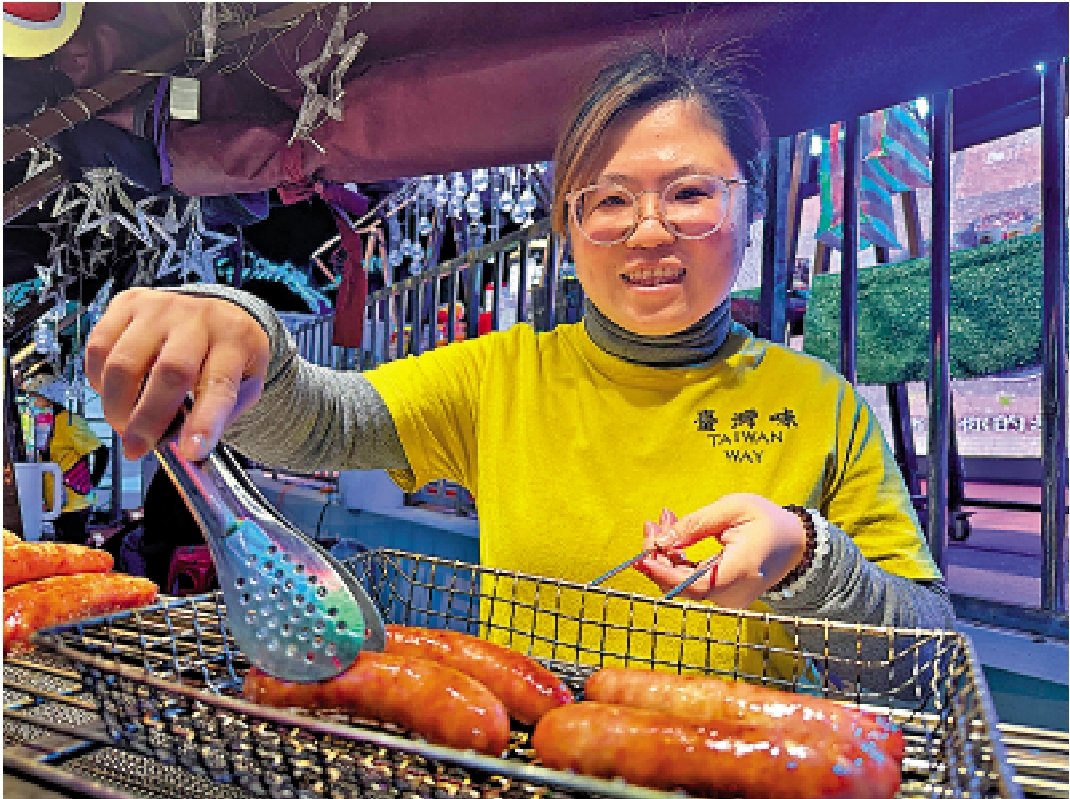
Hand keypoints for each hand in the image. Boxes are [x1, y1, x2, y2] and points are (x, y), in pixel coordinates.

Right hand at [86, 288, 269, 461]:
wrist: (217, 310)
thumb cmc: (230, 354)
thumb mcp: (245, 384)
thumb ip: (220, 417)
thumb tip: (186, 451)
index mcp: (235, 342)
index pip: (220, 385)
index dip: (204, 421)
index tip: (191, 451)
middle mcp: (198, 320)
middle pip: (168, 372)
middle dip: (147, 420)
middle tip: (137, 448)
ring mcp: (161, 308)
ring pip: (124, 362)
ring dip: (117, 405)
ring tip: (124, 423)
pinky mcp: (129, 303)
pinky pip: (99, 346)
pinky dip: (98, 380)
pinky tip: (113, 392)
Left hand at [633, 494, 807, 608]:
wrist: (795, 544)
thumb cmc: (767, 522)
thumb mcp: (733, 508)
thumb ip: (696, 524)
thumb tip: (662, 540)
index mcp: (740, 571)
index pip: (694, 584)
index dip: (663, 573)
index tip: (642, 559)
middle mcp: (732, 592)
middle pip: (681, 584)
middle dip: (659, 553)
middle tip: (652, 522)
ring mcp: (727, 598)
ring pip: (682, 582)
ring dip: (666, 553)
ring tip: (664, 520)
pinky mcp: (721, 595)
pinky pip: (691, 581)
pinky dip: (677, 560)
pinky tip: (672, 535)